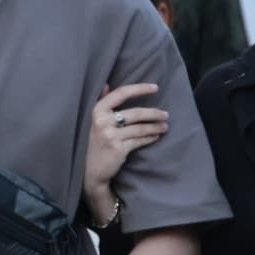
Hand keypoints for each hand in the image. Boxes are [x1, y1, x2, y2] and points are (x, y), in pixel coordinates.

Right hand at [82, 83, 166, 197]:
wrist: (88, 170)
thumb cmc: (92, 142)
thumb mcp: (92, 120)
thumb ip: (100, 102)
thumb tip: (106, 85)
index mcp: (97, 110)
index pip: (121, 93)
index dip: (140, 89)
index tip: (155, 88)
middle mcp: (102, 121)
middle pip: (135, 113)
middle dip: (154, 114)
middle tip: (166, 115)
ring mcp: (110, 136)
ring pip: (140, 128)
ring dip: (155, 127)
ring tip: (165, 126)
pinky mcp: (118, 149)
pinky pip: (139, 141)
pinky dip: (150, 138)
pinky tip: (156, 136)